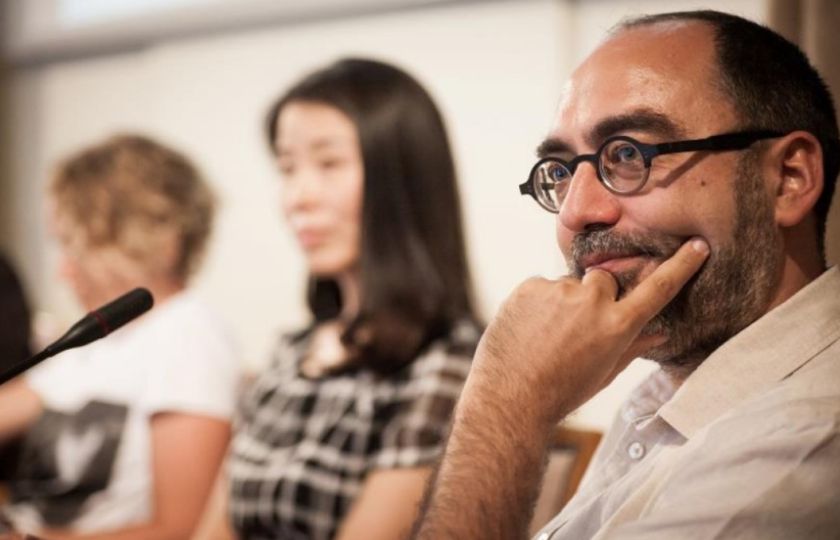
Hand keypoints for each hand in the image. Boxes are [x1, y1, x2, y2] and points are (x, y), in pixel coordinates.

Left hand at [466, 238, 709, 427]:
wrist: (511, 397)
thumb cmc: (562, 391)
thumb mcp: (605, 372)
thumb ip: (633, 346)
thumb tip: (660, 331)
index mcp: (618, 325)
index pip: (658, 288)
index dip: (680, 265)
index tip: (696, 245)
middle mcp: (592, 301)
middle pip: (604, 280)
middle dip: (596, 295)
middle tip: (575, 327)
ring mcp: (559, 291)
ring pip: (569, 285)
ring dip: (563, 301)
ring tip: (546, 334)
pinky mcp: (530, 286)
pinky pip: (541, 287)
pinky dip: (537, 303)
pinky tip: (529, 328)